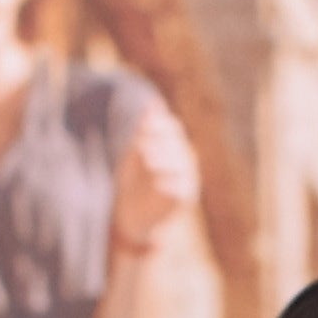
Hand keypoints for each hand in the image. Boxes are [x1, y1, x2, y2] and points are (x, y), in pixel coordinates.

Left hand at [111, 107, 200, 257]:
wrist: (131, 214)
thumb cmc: (134, 180)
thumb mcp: (135, 152)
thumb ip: (145, 130)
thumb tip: (152, 102)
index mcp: (173, 145)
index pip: (172, 128)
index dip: (159, 126)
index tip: (142, 129)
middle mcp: (184, 161)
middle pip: (178, 144)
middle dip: (160, 143)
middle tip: (141, 146)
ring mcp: (187, 181)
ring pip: (182, 166)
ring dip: (165, 161)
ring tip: (148, 162)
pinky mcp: (184, 200)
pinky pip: (181, 190)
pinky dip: (170, 185)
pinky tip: (156, 182)